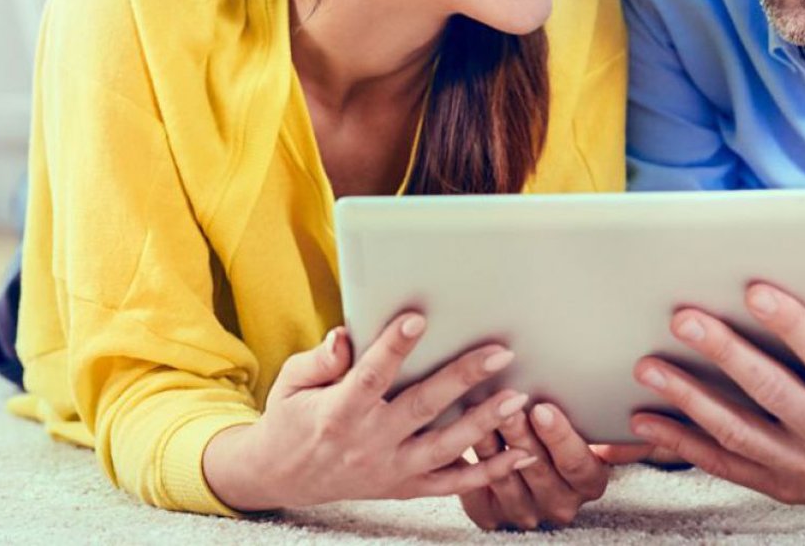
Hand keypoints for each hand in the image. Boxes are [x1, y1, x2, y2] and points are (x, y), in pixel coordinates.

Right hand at [202, 314, 539, 511]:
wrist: (282, 477)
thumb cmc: (292, 418)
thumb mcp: (291, 383)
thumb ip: (320, 360)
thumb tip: (345, 336)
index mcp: (338, 412)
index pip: (369, 377)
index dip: (393, 347)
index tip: (418, 317)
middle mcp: (368, 443)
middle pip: (422, 407)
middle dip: (463, 378)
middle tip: (500, 353)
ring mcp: (390, 469)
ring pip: (445, 447)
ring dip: (484, 423)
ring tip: (518, 399)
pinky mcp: (405, 486)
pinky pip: (452, 484)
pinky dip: (489, 473)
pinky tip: (522, 455)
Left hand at [459, 402, 650, 530]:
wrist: (542, 468)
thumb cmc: (576, 437)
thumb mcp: (606, 435)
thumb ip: (621, 433)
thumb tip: (645, 425)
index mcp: (591, 484)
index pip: (577, 464)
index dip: (559, 436)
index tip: (543, 407)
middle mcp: (560, 505)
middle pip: (537, 468)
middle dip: (521, 433)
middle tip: (506, 401)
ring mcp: (524, 513)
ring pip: (503, 476)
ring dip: (491, 442)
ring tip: (479, 407)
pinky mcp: (491, 516)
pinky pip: (476, 488)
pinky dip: (469, 460)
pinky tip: (461, 431)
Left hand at [626, 271, 804, 513]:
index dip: (790, 321)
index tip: (754, 289)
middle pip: (772, 390)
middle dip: (724, 352)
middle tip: (683, 320)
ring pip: (738, 431)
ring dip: (688, 399)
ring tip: (649, 368)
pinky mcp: (782, 488)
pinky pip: (724, 465)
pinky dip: (682, 444)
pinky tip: (646, 421)